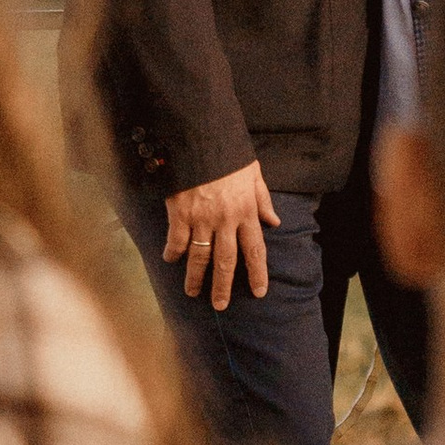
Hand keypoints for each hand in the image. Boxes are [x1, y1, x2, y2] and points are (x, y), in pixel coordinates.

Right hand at [161, 161, 278, 310]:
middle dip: (223, 286)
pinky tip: (170, 260)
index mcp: (246, 211)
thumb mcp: (253, 173)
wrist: (200, 139)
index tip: (259, 292)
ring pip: (200, 256)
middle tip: (220, 305)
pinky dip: (173, 252)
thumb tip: (274, 221)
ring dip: (196, 277)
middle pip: (226, 261)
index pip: (255, 249)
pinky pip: (177, 240)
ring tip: (193, 293)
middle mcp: (226, 220)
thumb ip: (263, 199)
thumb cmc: (227, 155)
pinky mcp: (180, 213)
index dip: (258, 273)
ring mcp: (202, 219)